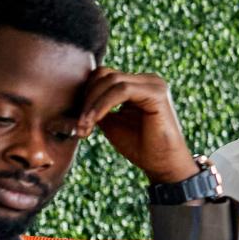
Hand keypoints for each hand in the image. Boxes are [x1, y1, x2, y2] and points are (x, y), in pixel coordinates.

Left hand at [76, 69, 198, 183]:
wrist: (163, 165)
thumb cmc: (140, 146)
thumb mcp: (111, 122)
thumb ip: (98, 107)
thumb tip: (76, 99)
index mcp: (139, 85)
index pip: (104, 76)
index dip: (86, 94)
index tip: (77, 120)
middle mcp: (148, 80)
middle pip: (105, 75)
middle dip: (86, 98)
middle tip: (79, 125)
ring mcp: (154, 85)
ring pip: (111, 80)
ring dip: (92, 103)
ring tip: (85, 126)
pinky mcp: (157, 94)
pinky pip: (122, 91)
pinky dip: (103, 105)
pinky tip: (95, 120)